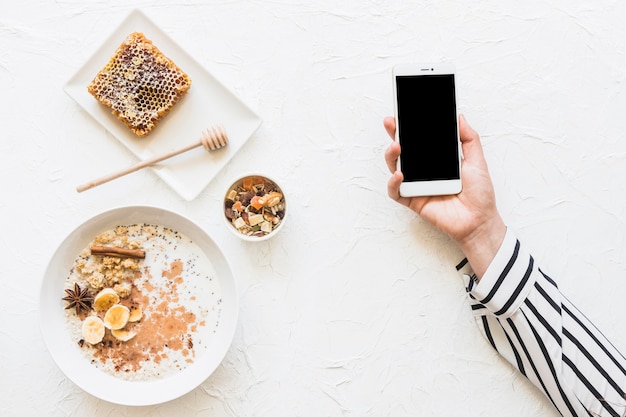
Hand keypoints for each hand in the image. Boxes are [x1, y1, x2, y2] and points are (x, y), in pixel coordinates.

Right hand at [384, 115, 505, 277]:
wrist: (480, 221)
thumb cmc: (479, 195)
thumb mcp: (477, 161)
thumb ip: (469, 139)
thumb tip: (460, 117)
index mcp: (437, 160)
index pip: (419, 140)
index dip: (410, 127)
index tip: (405, 113)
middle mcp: (423, 171)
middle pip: (403, 151)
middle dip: (394, 135)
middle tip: (391, 122)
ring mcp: (416, 186)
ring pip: (395, 168)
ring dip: (391, 156)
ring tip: (396, 147)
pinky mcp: (412, 201)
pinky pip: (395, 192)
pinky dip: (393, 183)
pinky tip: (400, 175)